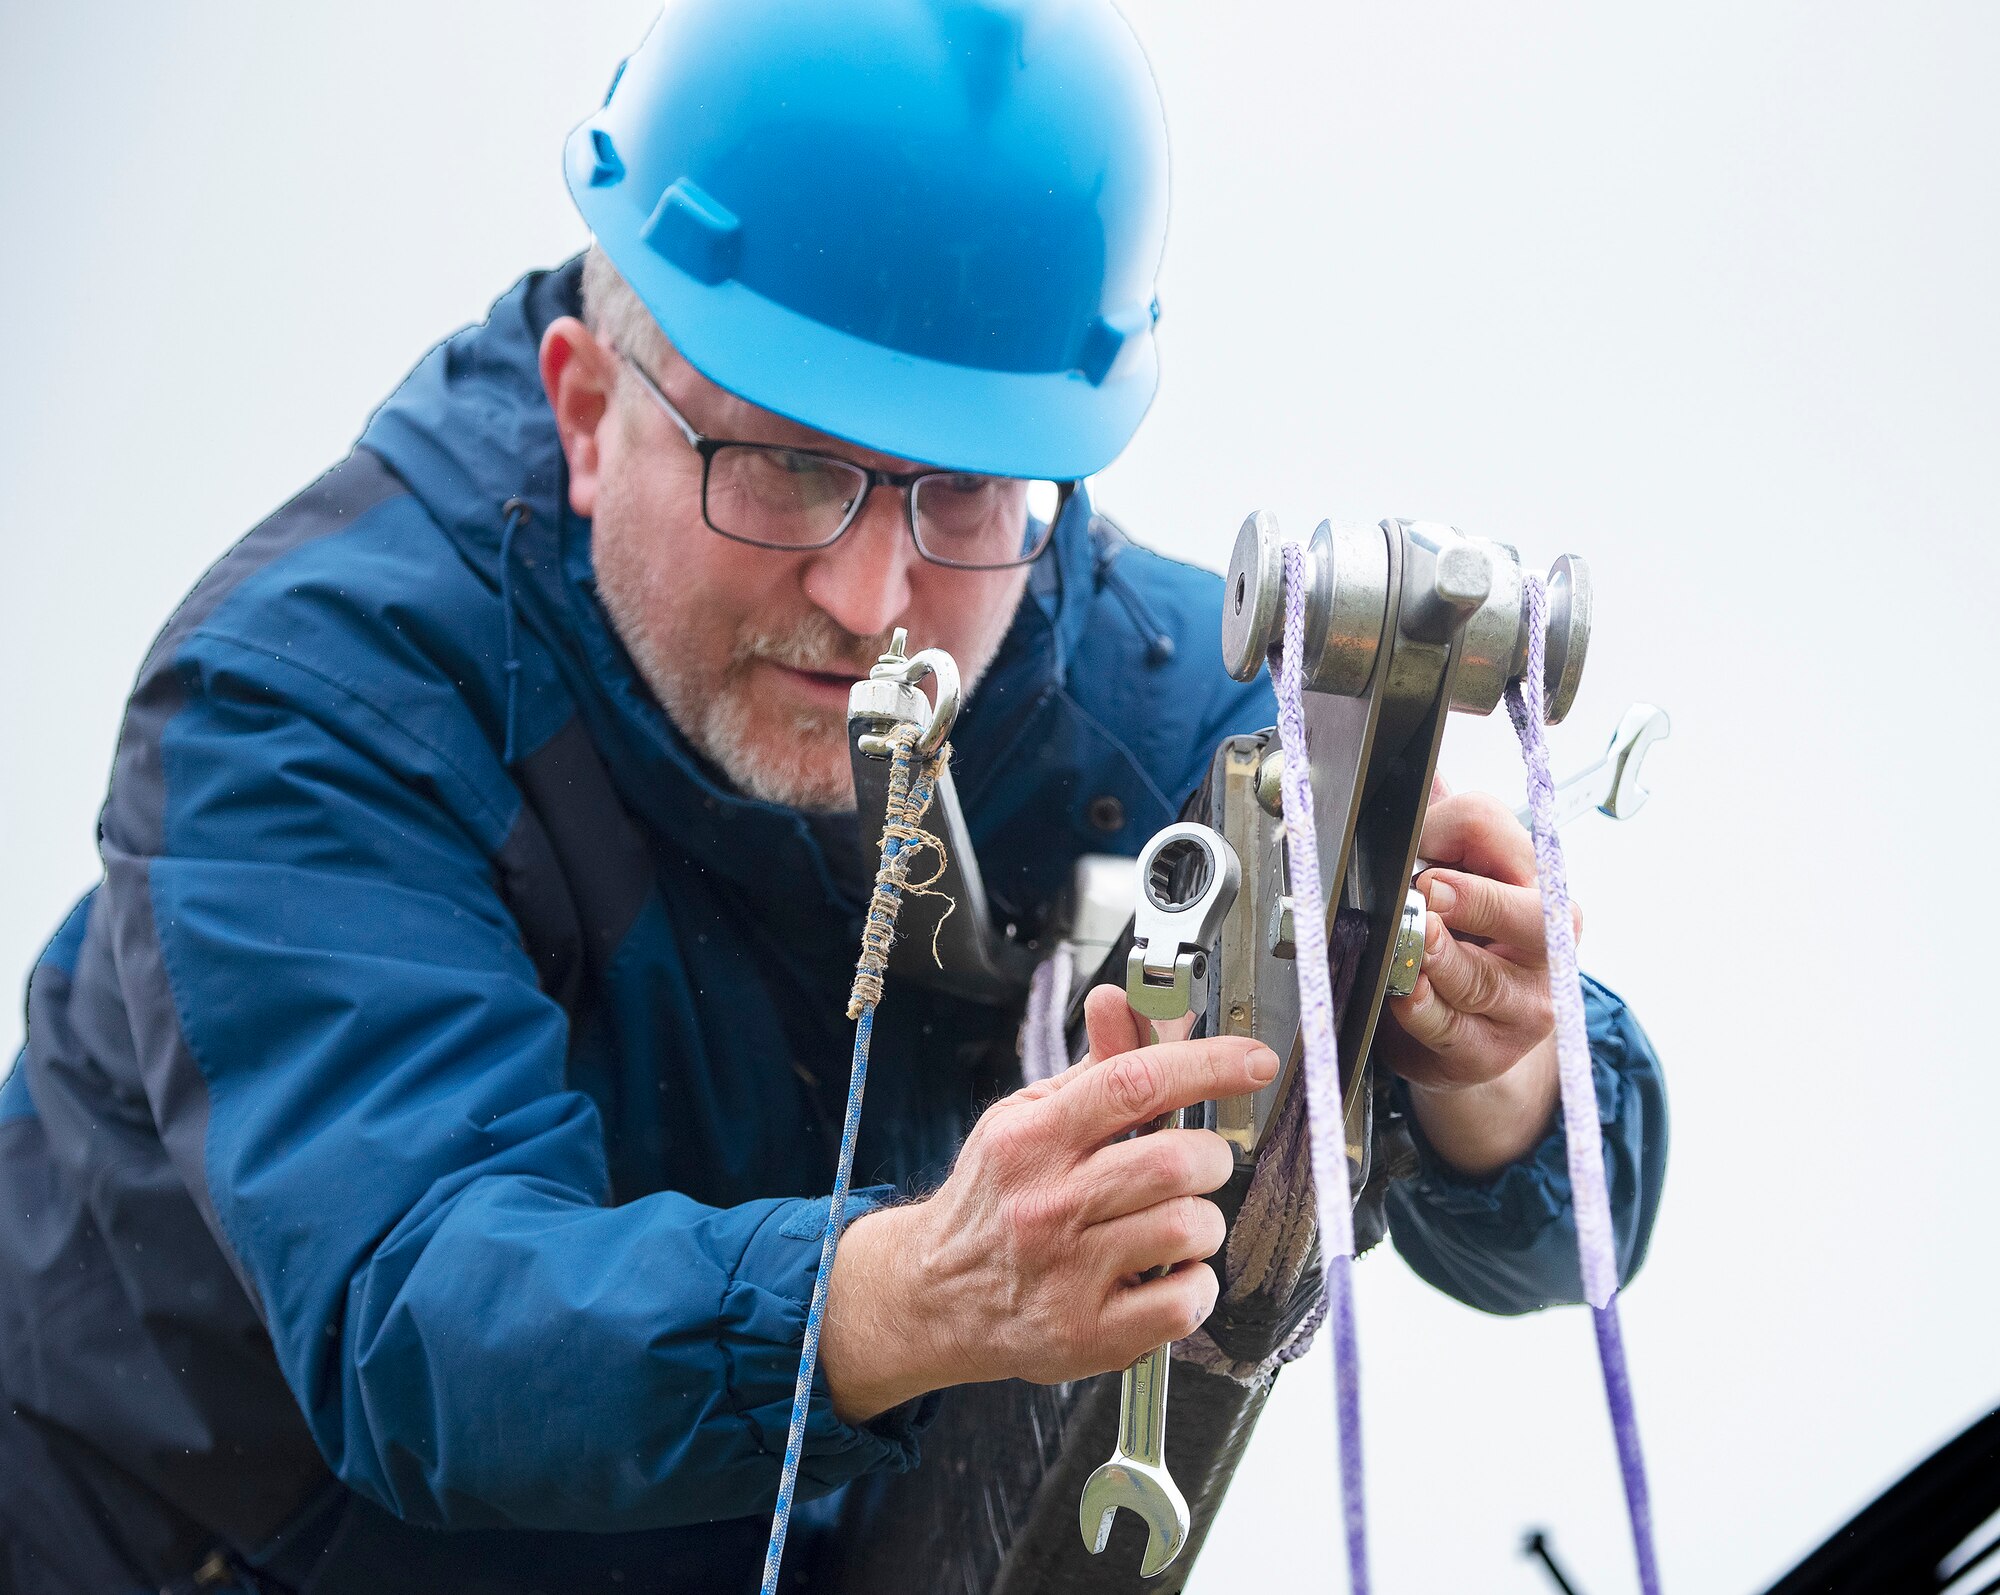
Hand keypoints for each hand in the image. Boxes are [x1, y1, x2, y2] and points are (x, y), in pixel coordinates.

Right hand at [819, 987, 1275, 1420]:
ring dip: (1203, 1224)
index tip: (1254, 1062)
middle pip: (1173, 1162)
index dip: (1207, 1065)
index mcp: (1031, 1138)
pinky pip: (1184, 1302)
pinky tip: (1166, 1276)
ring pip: (1187, 1229)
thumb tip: (1122, 1000)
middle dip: (1211, 1158)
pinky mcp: (1087, 1334)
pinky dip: (1195, 1286)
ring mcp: (1067, 1273)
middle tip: (1199, 1165)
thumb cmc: (994, 1201)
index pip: (1132, 1082)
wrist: (932, 1296)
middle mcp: (1046, 1203)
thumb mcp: (1024, 1119)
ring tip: (1174, 1225)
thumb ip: (1092, 1067)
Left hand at [1380, 776, 1573, 1173]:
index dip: (1443, 829)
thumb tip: (1417, 762)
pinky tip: (1405, 989)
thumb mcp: (1455, 874)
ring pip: (1479, 976)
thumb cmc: (1459, 941)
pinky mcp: (1486, 1051)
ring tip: (1411, 938)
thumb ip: (1439, 821)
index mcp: (1538, 884)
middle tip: (1430, 891)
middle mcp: (1546, 945)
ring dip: (1433, 956)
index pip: (1494, 829)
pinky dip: (1418, 1006)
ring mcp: (1523, 1005)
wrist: (1467, 1036)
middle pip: (1525, 912)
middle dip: (1471, 898)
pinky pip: (1447, 1026)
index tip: (1415, 841)